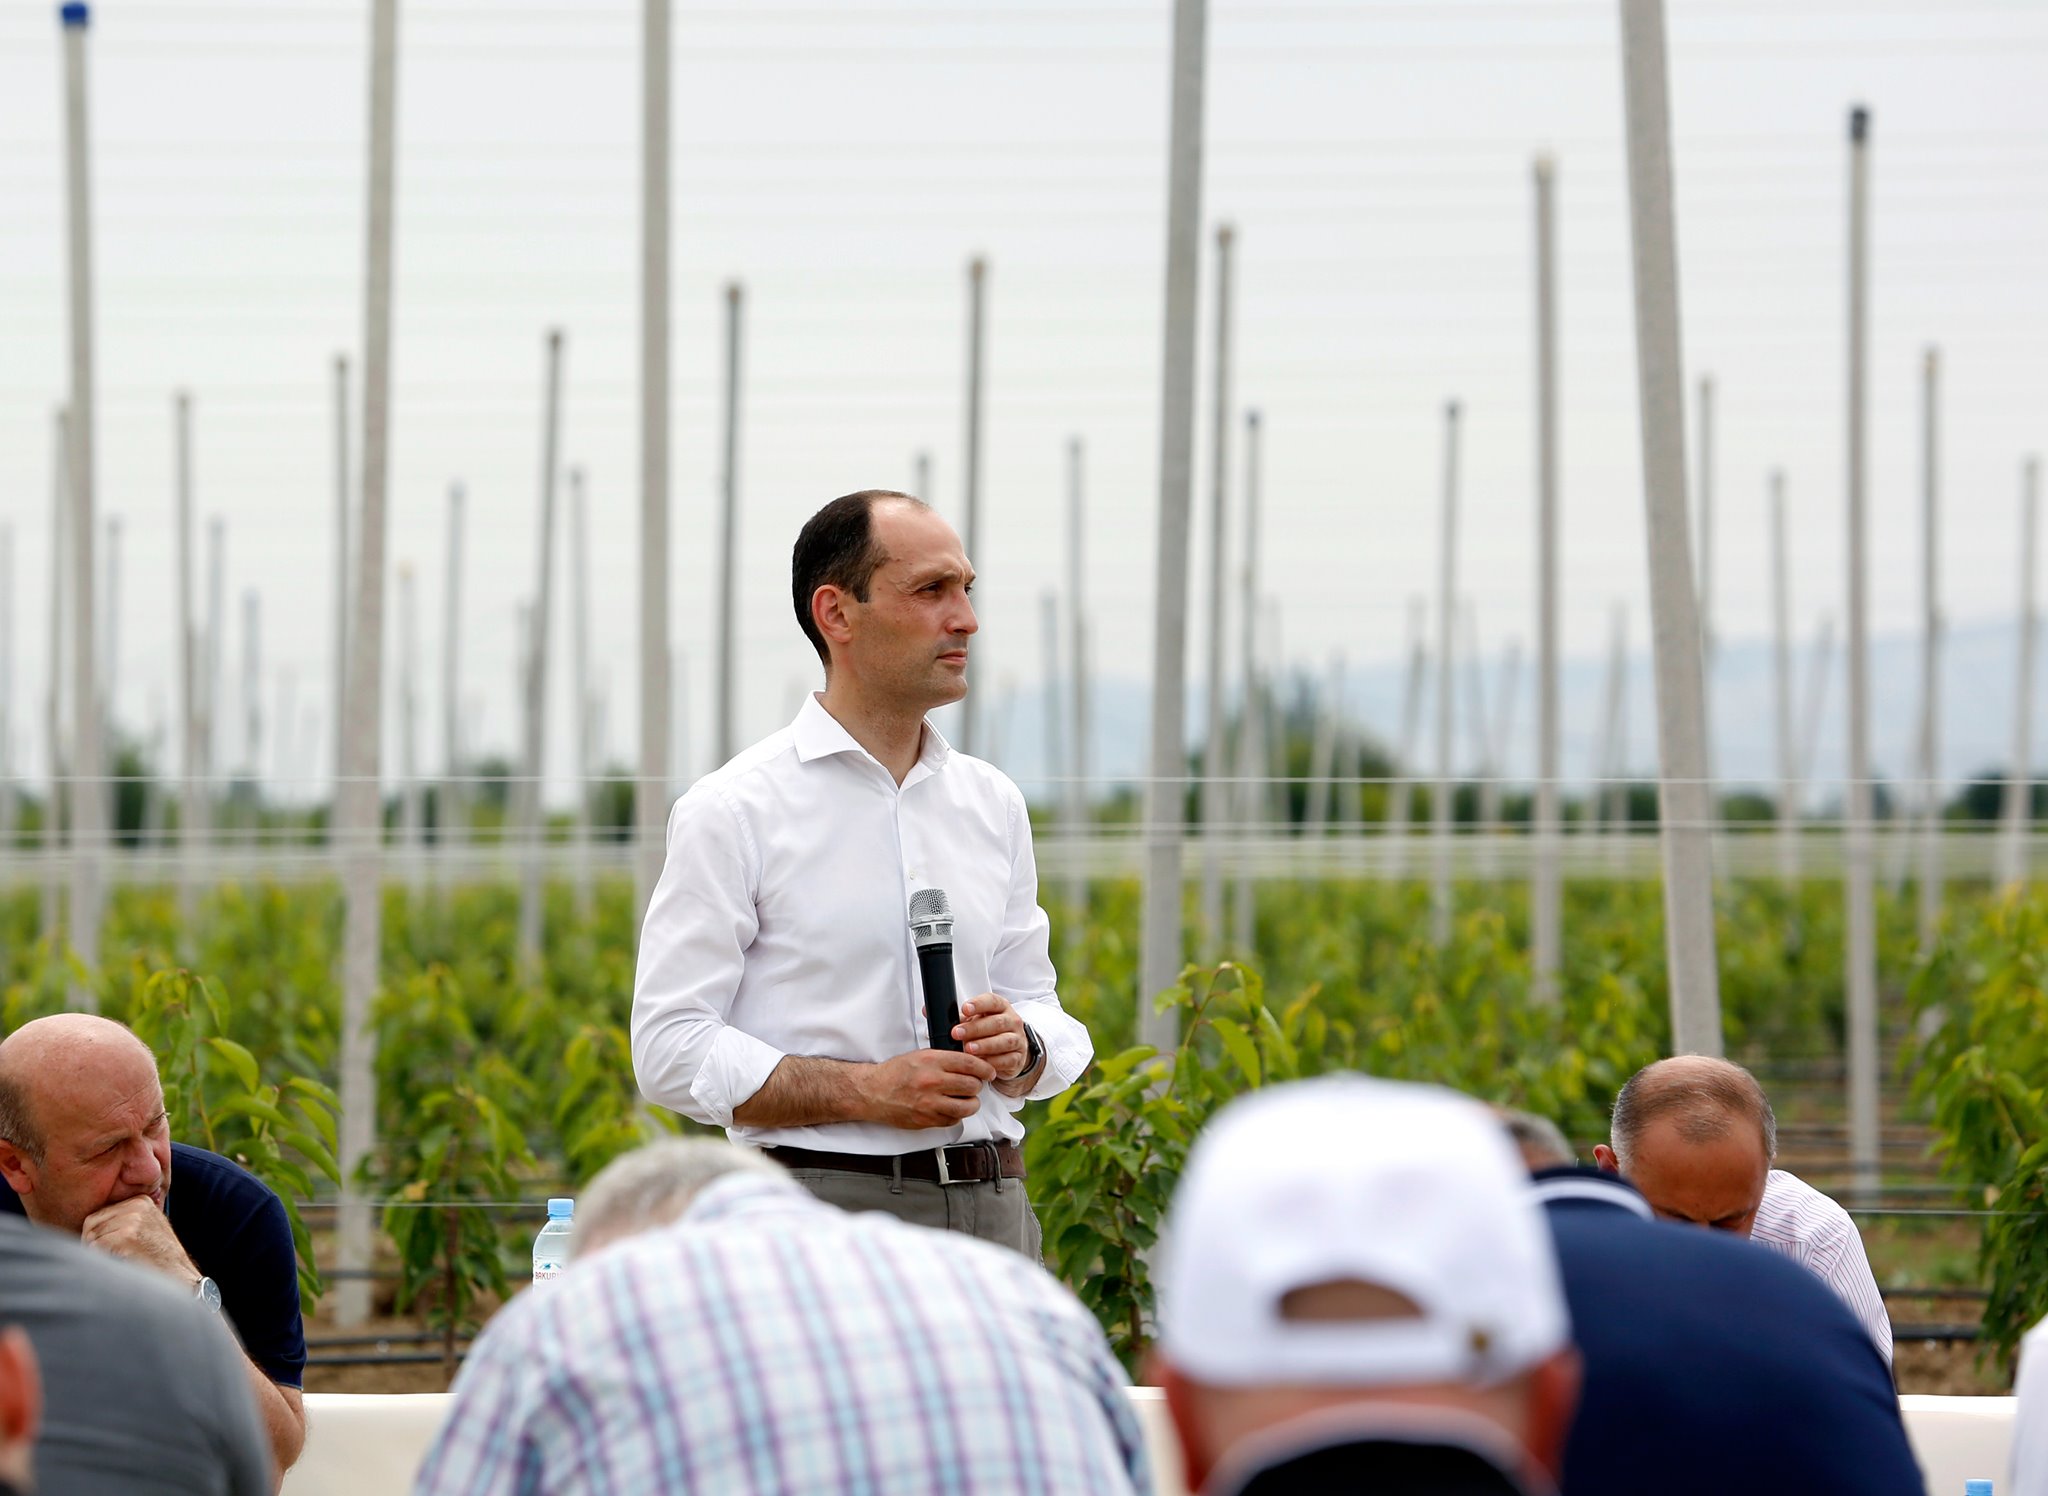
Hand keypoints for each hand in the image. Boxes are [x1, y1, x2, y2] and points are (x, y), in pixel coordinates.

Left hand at [81, 1196, 201, 1289]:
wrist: (177, 1275)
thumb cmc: (158, 1258)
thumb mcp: (146, 1228)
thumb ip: (123, 1220)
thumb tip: (89, 1227)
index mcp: (141, 1200)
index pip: (99, 1214)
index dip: (97, 1235)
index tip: (109, 1248)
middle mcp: (137, 1205)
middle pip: (92, 1223)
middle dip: (92, 1242)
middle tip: (106, 1257)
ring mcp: (133, 1219)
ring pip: (91, 1235)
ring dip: (95, 1252)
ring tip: (115, 1261)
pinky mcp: (127, 1235)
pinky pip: (95, 1246)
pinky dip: (99, 1259)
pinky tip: (118, 1263)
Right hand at [859, 1049, 995, 1129]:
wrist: (873, 1092)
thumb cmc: (895, 1073)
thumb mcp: (920, 1056)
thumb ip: (945, 1059)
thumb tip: (970, 1063)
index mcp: (932, 1061)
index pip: (969, 1063)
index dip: (984, 1068)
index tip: (989, 1072)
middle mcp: (932, 1082)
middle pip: (972, 1085)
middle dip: (977, 1085)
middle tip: (974, 1085)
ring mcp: (930, 1103)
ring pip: (967, 1106)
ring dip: (971, 1102)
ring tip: (966, 1098)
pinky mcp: (927, 1120)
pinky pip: (953, 1119)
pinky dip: (956, 1114)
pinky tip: (950, 1108)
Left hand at [954, 994, 1031, 1081]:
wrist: (1010, 1051)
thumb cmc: (990, 1032)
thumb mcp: (977, 1021)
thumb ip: (962, 1019)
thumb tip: (937, 1017)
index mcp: (1001, 1007)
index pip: (992, 1001)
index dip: (978, 1004)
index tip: (965, 1009)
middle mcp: (1012, 1021)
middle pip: (996, 1022)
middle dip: (975, 1028)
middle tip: (957, 1033)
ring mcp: (1018, 1040)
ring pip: (1004, 1041)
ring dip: (985, 1045)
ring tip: (969, 1049)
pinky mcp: (1018, 1058)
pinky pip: (1007, 1060)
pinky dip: (993, 1062)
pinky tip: (981, 1063)